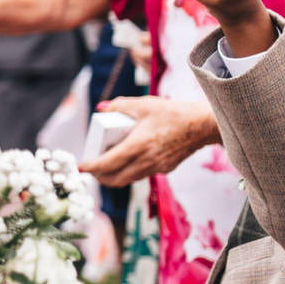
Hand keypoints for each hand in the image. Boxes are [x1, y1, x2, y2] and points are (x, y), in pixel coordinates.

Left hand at [78, 95, 218, 186]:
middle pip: (115, 178)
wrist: (205, 125)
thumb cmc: (175, 113)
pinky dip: (131, 171)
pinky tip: (128, 161)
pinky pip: (143, 174)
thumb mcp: (145, 104)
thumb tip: (102, 108)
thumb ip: (120, 106)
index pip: (108, 163)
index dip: (91, 167)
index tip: (80, 167)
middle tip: (91, 169)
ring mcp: (158, 167)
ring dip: (114, 177)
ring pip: (129, 179)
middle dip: (100, 177)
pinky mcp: (166, 169)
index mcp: (139, 145)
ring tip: (105, 167)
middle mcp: (147, 160)